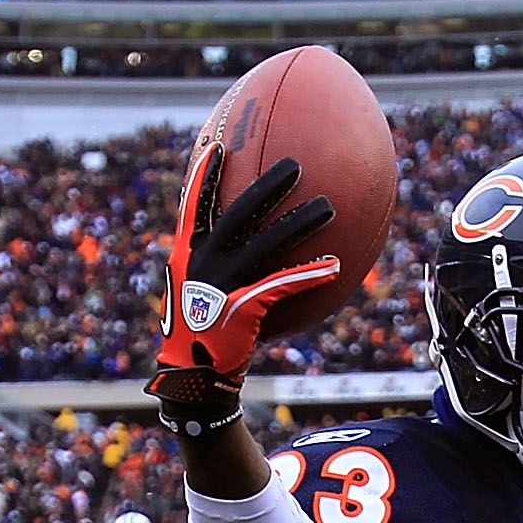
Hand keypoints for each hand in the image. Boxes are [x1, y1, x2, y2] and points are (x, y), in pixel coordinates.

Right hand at [146, 149, 337, 426]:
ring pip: (267, 244)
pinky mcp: (243, 308)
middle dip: (266, 186)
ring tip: (328, 207)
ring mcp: (222, 284)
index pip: (193, 205)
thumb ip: (212, 266)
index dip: (204, 175)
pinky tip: (335, 264)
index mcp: (187, 253)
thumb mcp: (194, 293)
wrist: (192, 377)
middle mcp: (203, 263)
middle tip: (294, 164)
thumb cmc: (198, 334)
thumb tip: (239, 247)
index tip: (217, 144)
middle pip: (237, 213)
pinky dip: (309, 273)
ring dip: (299, 223)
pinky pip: (283, 284)